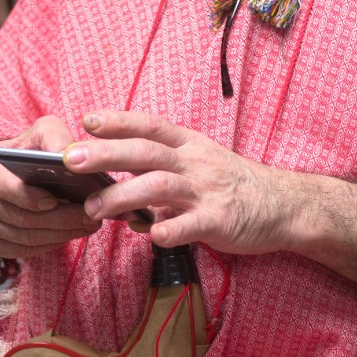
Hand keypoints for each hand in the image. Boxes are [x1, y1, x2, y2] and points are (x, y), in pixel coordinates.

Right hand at [0, 115, 103, 258]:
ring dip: (59, 234)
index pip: (4, 186)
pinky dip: (47, 245)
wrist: (12, 170)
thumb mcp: (43, 132)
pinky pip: (20, 250)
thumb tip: (68, 155)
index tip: (57, 200)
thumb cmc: (30, 149)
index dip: (31, 198)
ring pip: (23, 236)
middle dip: (59, 220)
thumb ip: (55, 137)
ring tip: (87, 226)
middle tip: (90, 218)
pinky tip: (68, 235)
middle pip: (19, 216)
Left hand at [62, 109, 301, 254]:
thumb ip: (159, 177)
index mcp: (189, 145)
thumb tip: (119, 195)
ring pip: (160, 186)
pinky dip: (170, 230)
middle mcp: (195, 163)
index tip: (87, 120)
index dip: (118, 121)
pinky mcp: (220, 221)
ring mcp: (207, 191)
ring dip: (123, 196)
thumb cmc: (235, 186)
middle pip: (146, 152)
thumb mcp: (199, 167)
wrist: (286, 206)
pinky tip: (152, 237)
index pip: (149, 126)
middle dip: (105, 154)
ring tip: (92, 209)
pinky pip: (191, 224)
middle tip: (69, 159)